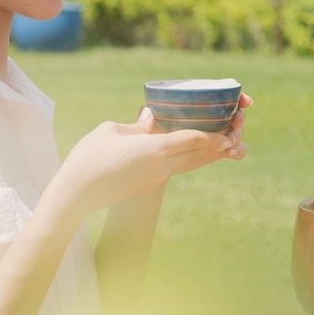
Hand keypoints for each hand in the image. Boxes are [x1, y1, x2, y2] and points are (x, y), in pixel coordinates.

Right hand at [52, 92, 251, 220]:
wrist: (75, 197)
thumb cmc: (87, 160)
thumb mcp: (109, 132)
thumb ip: (136, 125)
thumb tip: (152, 117)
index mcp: (156, 150)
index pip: (193, 139)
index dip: (214, 134)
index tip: (231, 132)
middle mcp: (161, 167)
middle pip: (198, 154)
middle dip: (220, 145)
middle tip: (238, 137)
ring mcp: (155, 179)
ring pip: (189, 164)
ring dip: (209, 156)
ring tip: (228, 149)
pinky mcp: (147, 185)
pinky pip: (176, 169)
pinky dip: (190, 160)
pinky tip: (194, 155)